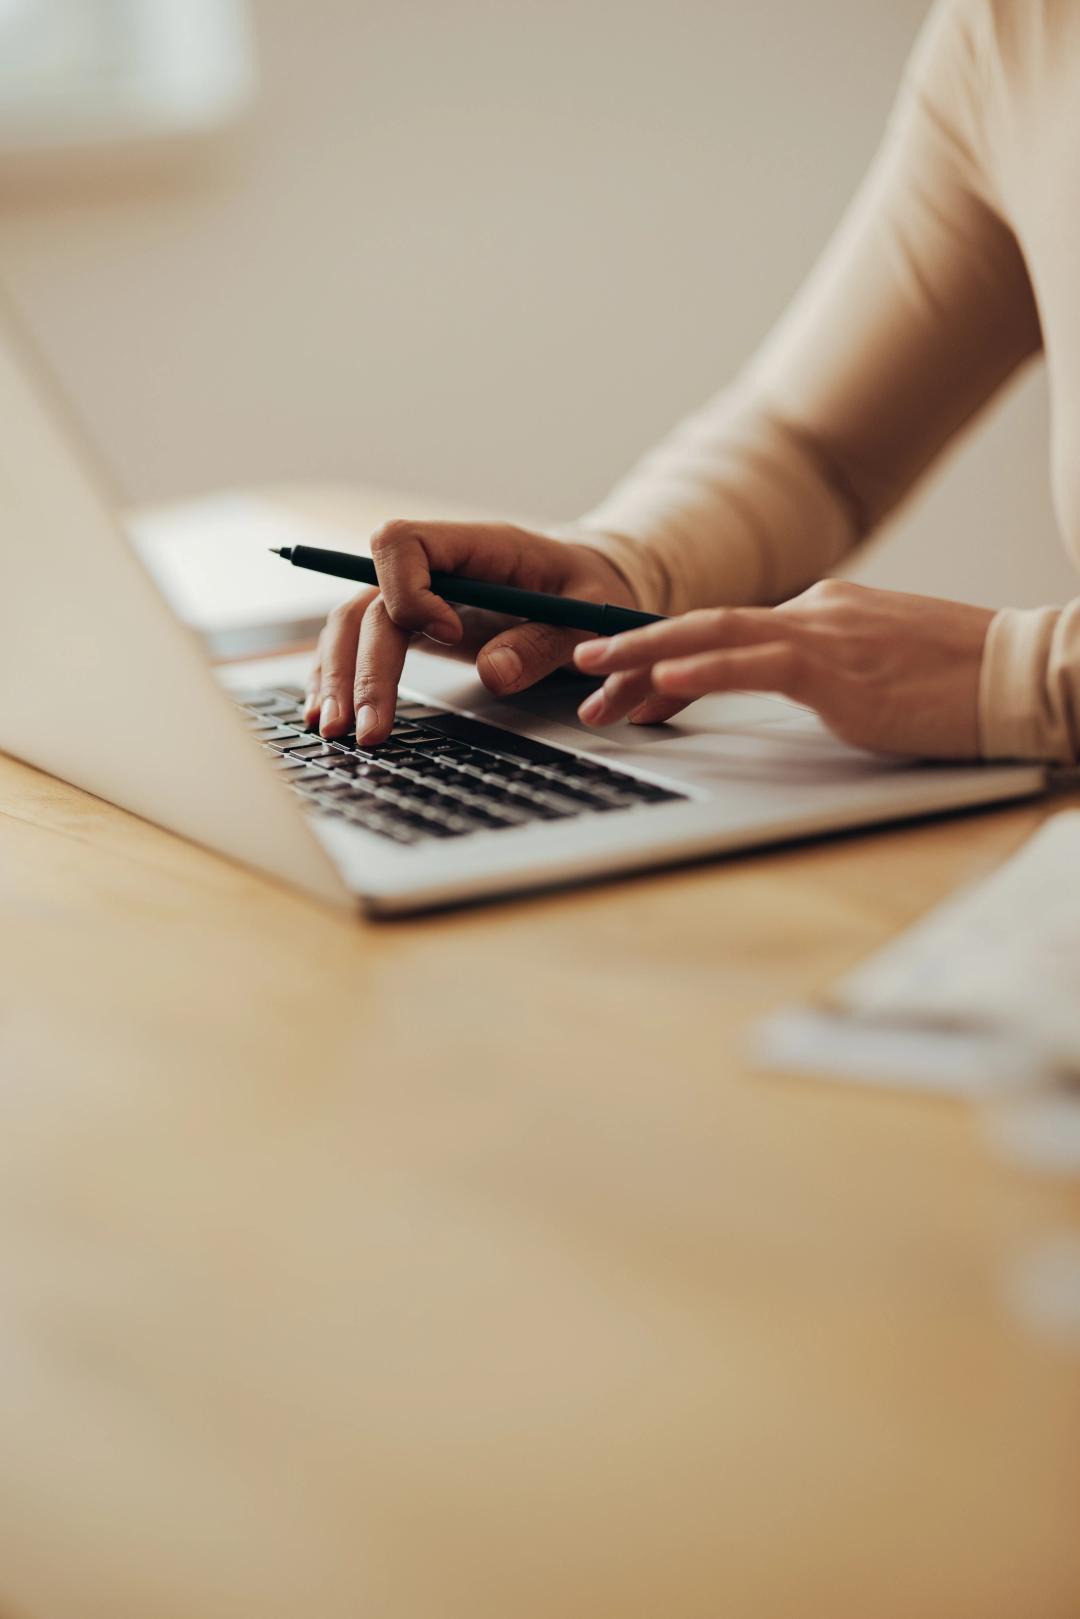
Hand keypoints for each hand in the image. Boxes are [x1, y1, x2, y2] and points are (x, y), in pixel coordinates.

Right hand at [305, 520, 635, 742]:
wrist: (586, 584)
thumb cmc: (588, 590)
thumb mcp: (587, 617)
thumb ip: (544, 644)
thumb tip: (494, 674)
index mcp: (477, 546)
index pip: (405, 543)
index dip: (410, 590)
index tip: (447, 636)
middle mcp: (435, 568)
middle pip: (370, 601)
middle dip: (362, 665)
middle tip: (367, 727)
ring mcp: (416, 597)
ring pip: (352, 624)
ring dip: (338, 676)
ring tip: (336, 732)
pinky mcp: (410, 627)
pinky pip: (358, 644)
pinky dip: (338, 677)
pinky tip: (325, 715)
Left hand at [572, 580, 994, 757]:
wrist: (1021, 673)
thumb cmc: (961, 679)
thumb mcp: (881, 666)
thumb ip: (829, 667)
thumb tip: (792, 680)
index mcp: (823, 611)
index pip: (726, 630)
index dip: (666, 650)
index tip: (622, 672)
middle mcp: (815, 612)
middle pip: (705, 628)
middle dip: (634, 649)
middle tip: (581, 668)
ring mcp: (826, 636)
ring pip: (715, 639)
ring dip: (646, 658)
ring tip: (595, 674)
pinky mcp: (840, 671)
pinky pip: (757, 667)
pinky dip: (704, 672)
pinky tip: (665, 681)